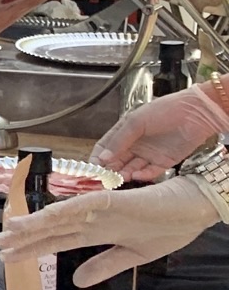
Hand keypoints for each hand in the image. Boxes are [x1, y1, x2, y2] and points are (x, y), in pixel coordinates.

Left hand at [0, 176, 219, 285]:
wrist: (196, 208)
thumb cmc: (169, 225)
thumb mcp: (133, 255)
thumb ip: (104, 265)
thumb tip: (76, 281)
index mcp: (96, 232)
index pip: (55, 241)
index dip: (31, 249)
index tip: (7, 257)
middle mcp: (92, 219)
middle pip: (50, 229)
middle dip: (22, 238)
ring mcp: (100, 209)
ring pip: (59, 216)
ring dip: (34, 224)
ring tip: (9, 231)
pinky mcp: (113, 201)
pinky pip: (83, 205)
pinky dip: (62, 211)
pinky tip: (44, 217)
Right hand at [91, 80, 228, 179]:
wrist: (196, 113)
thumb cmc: (165, 110)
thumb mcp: (136, 122)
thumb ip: (119, 140)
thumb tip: (102, 158)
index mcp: (125, 132)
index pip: (105, 148)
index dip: (98, 159)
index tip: (93, 169)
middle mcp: (135, 144)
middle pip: (117, 161)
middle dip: (109, 171)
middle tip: (104, 180)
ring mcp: (148, 154)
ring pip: (131, 169)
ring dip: (124, 174)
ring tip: (120, 178)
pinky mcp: (163, 162)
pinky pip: (150, 172)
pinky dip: (142, 176)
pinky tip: (137, 175)